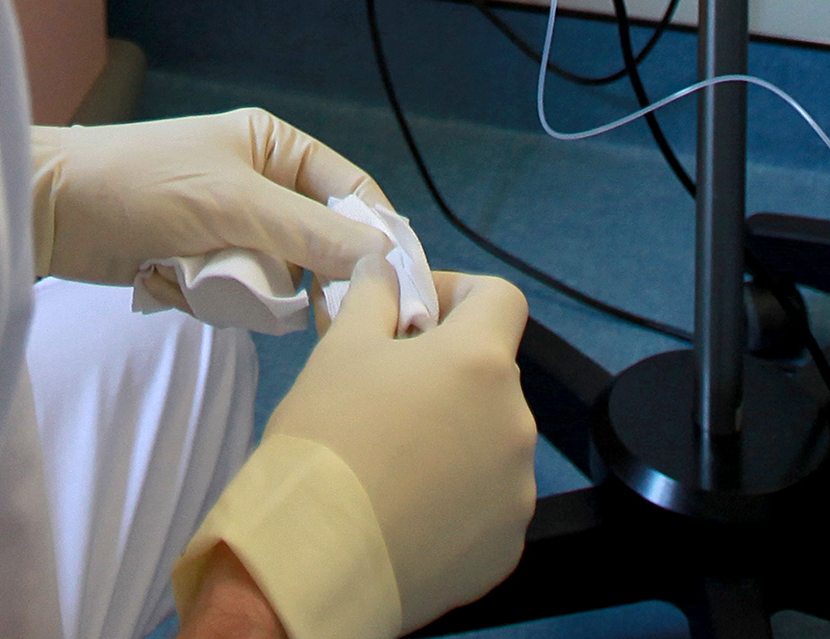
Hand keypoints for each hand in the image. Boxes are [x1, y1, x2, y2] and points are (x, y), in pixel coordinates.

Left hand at [31, 109, 393, 287]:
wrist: (50, 210)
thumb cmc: (143, 183)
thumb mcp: (232, 204)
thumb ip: (308, 234)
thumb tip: (382, 260)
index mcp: (277, 148)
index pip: (352, 194)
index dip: (376, 239)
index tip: (397, 293)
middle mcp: (261, 186)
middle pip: (320, 248)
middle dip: (298, 278)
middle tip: (290, 308)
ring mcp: (229, 229)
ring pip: (277, 283)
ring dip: (241, 292)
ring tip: (198, 279)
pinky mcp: (199, 266)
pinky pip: (234, 300)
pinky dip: (207, 299)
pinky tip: (166, 281)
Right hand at [173, 260, 534, 638]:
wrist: (313, 559)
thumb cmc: (327, 437)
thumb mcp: (342, 346)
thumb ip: (375, 295)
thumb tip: (384, 269)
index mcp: (482, 362)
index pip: (500, 298)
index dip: (458, 294)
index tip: (415, 315)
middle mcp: (515, 422)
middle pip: (491, 374)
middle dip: (447, 372)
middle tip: (387, 391)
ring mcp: (516, 492)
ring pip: (490, 441)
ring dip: (454, 435)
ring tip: (393, 457)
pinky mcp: (506, 548)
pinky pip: (488, 503)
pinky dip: (458, 497)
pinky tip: (407, 507)